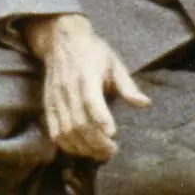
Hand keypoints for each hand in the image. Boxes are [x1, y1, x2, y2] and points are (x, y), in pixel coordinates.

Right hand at [20, 14, 149, 161]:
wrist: (61, 40)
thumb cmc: (93, 52)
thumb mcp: (114, 63)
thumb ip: (128, 86)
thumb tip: (145, 104)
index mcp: (87, 76)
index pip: (91, 101)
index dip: (101, 119)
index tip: (113, 135)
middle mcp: (69, 89)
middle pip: (80, 123)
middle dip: (96, 142)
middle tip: (112, 151)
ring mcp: (56, 99)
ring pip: (67, 131)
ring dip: (83, 148)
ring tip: (99, 154)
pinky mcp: (48, 106)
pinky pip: (55, 132)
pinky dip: (67, 146)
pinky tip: (81, 150)